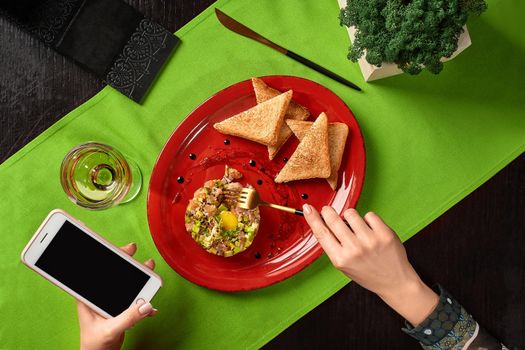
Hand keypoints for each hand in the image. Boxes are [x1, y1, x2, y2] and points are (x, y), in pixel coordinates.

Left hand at [77, 243, 157, 349]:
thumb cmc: (94, 345)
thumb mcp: (110, 330)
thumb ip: (128, 318)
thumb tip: (146, 305)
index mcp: (89, 297)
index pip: (97, 272)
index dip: (109, 256)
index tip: (123, 249)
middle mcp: (99, 297)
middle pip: (113, 274)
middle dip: (127, 262)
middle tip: (135, 251)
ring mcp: (110, 302)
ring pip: (125, 285)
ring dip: (138, 279)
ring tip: (149, 272)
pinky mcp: (120, 310)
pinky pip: (134, 300)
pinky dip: (143, 302)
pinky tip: (150, 308)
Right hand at [302, 205, 438, 325]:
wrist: (394, 281)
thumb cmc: (367, 272)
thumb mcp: (343, 265)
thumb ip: (333, 245)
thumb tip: (322, 221)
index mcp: (340, 259)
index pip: (321, 233)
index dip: (312, 218)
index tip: (307, 207)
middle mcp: (354, 250)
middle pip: (333, 219)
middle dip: (329, 211)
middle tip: (329, 210)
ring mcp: (370, 241)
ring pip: (351, 213)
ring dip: (351, 217)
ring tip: (357, 228)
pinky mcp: (385, 234)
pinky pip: (369, 215)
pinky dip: (369, 220)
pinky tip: (371, 231)